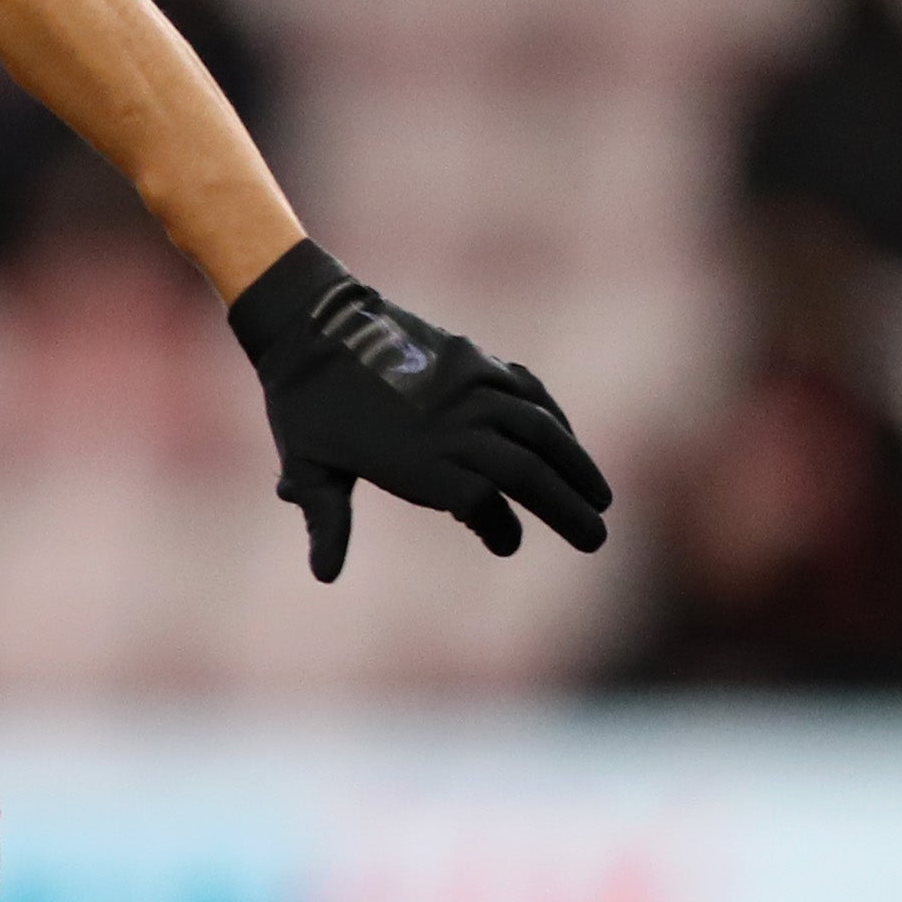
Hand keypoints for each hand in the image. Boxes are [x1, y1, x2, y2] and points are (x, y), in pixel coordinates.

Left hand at [230, 241, 613, 583]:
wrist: (310, 325)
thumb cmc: (301, 406)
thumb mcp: (306, 468)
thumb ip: (327, 520)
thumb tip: (325, 575)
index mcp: (414, 458)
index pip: (478, 500)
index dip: (497, 526)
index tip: (507, 545)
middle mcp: (452, 423)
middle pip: (524, 471)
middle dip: (565, 508)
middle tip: (596, 540)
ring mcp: (470, 387)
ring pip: (540, 430)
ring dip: (576, 464)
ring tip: (600, 498)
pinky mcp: (476, 360)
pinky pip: (529, 391)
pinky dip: (555, 418)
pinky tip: (568, 441)